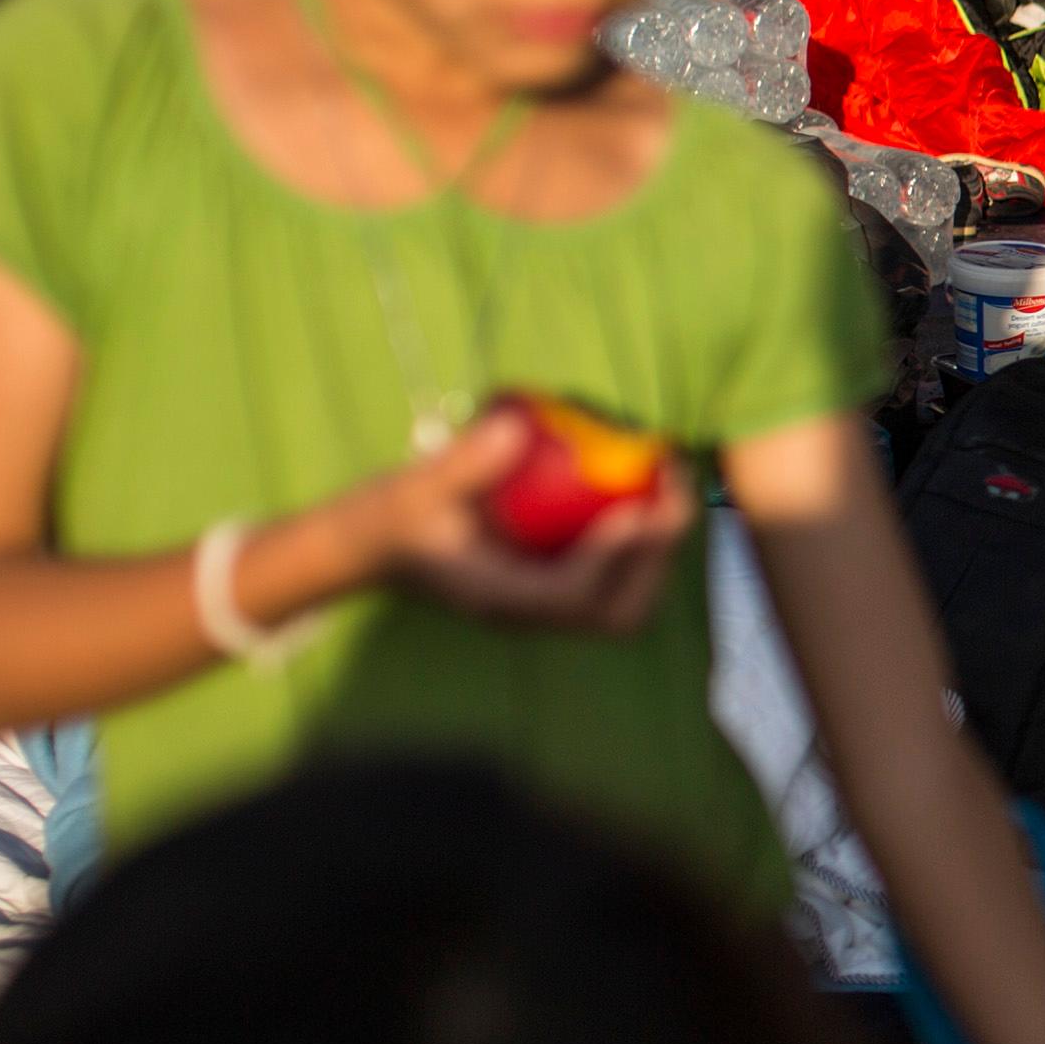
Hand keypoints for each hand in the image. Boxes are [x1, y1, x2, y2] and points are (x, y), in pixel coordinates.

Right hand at [348, 406, 695, 639]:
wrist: (372, 550)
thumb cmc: (390, 517)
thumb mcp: (412, 487)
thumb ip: (459, 464)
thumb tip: (513, 428)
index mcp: (498, 598)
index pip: (571, 597)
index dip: (612, 557)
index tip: (636, 505)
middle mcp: (529, 615)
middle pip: (617, 612)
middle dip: (655, 554)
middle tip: (672, 487)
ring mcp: (545, 609)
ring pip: (626, 605)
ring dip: (658, 552)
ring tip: (670, 486)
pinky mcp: (555, 591)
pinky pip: (617, 583)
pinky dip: (643, 547)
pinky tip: (647, 491)